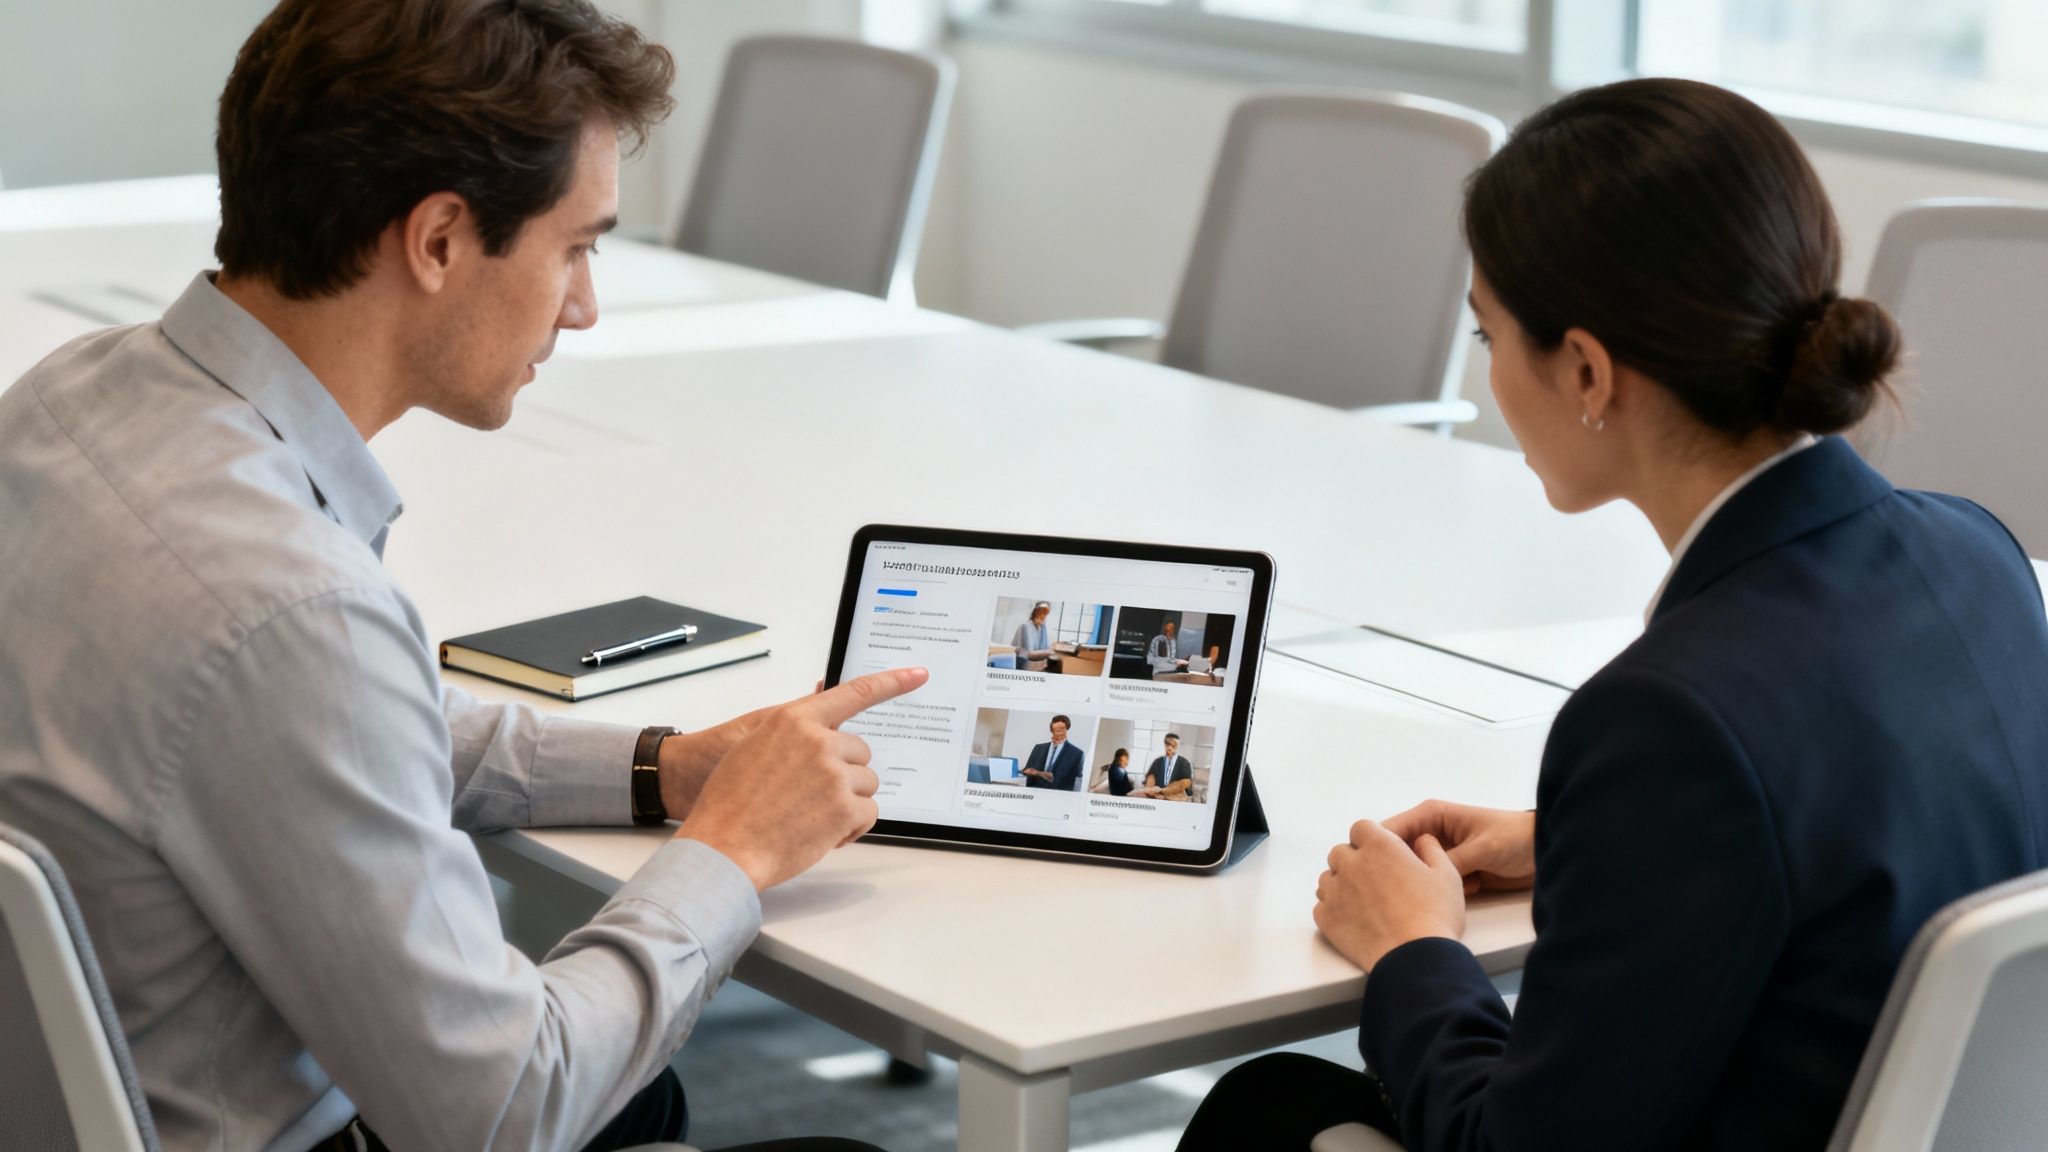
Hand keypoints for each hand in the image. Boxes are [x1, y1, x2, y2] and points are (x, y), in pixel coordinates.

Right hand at [676, 667, 926, 890]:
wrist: (723, 848)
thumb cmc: (730, 803)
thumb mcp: (753, 747)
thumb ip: (793, 730)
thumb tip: (822, 705)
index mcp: (794, 720)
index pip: (854, 693)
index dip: (891, 683)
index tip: (918, 675)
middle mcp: (819, 741)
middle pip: (861, 751)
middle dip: (844, 773)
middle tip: (812, 796)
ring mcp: (834, 774)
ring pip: (866, 783)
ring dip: (848, 802)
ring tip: (810, 817)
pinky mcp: (845, 808)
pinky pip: (869, 812)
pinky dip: (852, 827)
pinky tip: (822, 834)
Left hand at [1314, 820, 1464, 970]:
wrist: (1415, 959)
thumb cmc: (1434, 916)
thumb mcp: (1446, 874)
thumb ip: (1431, 848)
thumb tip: (1422, 840)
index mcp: (1379, 847)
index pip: (1360, 828)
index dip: (1370, 839)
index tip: (1382, 855)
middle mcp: (1351, 864)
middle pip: (1340, 852)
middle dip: (1354, 861)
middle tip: (1376, 882)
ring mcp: (1335, 891)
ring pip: (1328, 878)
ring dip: (1341, 884)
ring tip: (1365, 903)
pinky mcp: (1326, 918)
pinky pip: (1321, 905)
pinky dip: (1334, 909)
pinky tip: (1354, 919)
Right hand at [1381, 800, 1535, 894]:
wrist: (1545, 852)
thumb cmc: (1515, 839)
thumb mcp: (1482, 849)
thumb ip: (1450, 861)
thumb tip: (1420, 876)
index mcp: (1432, 815)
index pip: (1390, 830)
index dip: (1377, 850)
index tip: (1373, 874)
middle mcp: (1430, 833)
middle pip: (1398, 855)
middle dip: (1400, 873)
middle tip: (1406, 891)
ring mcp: (1441, 854)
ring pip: (1416, 873)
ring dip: (1426, 884)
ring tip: (1446, 890)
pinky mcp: (1453, 871)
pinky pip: (1435, 884)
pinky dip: (1445, 891)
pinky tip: (1468, 891)